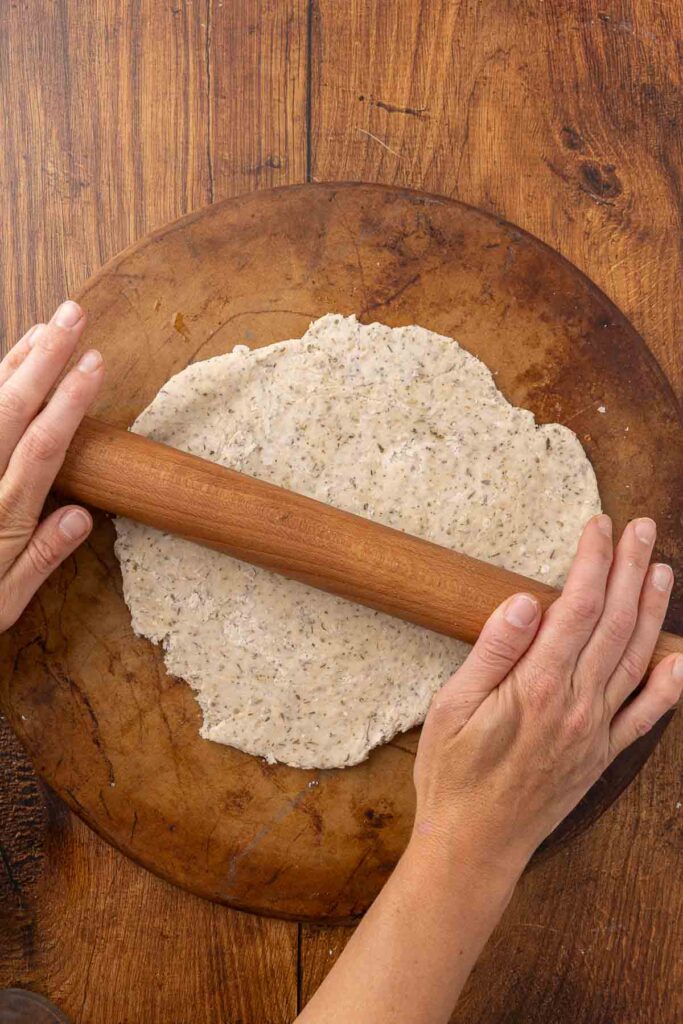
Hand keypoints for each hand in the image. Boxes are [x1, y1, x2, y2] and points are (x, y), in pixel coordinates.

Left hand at [0, 301, 103, 632]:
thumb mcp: (3, 603)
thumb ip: (40, 557)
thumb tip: (81, 516)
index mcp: (1, 516)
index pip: (44, 445)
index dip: (70, 400)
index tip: (94, 363)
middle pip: (12, 408)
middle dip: (45, 358)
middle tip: (72, 315)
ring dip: (16, 361)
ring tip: (44, 327)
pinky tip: (2, 364)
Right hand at [413, 515, 681, 871]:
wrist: (474, 844)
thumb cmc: (452, 773)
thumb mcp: (451, 706)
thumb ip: (494, 651)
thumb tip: (526, 600)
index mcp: (537, 687)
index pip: (576, 607)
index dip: (592, 562)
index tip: (600, 527)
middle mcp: (576, 705)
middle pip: (613, 624)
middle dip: (630, 571)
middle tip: (643, 529)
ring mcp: (594, 732)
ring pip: (634, 659)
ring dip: (651, 612)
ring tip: (663, 571)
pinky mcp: (600, 755)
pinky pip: (644, 717)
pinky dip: (667, 688)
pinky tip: (679, 660)